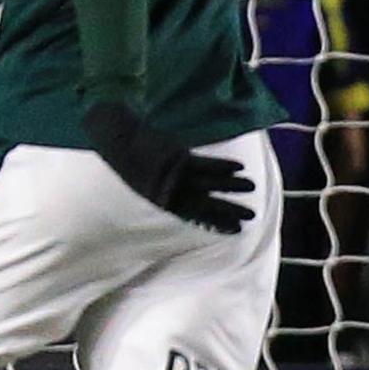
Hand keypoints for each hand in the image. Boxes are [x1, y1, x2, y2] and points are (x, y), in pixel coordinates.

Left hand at [83, 102, 255, 234]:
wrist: (115, 139)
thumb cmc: (127, 160)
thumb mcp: (143, 183)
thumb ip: (164, 190)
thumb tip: (185, 193)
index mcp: (162, 200)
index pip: (195, 216)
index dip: (216, 223)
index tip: (236, 230)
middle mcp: (170, 191)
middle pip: (206, 204)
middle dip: (229, 211)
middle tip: (251, 217)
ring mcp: (174, 174)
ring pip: (209, 182)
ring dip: (233, 185)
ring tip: (253, 187)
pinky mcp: (177, 157)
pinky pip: (204, 164)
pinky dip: (222, 166)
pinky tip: (239, 168)